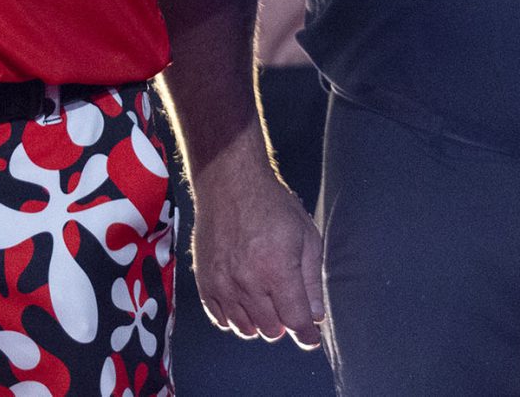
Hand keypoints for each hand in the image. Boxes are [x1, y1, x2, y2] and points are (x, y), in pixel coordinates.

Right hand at [190, 160, 326, 346]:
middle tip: (286, 306)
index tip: (311, 337)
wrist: (229, 182)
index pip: (296, 320)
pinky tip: (243, 303)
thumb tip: (315, 317)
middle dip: (284, 324)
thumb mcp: (306, 237)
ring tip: (265, 303)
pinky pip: (220, 319)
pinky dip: (234, 318)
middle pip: (271, 329)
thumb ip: (312, 281)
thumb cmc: (271, 205)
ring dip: (260, 323)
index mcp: (277, 270)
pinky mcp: (205, 280)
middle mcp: (248, 281)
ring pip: (245, 328)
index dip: (307, 334)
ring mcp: (222, 282)